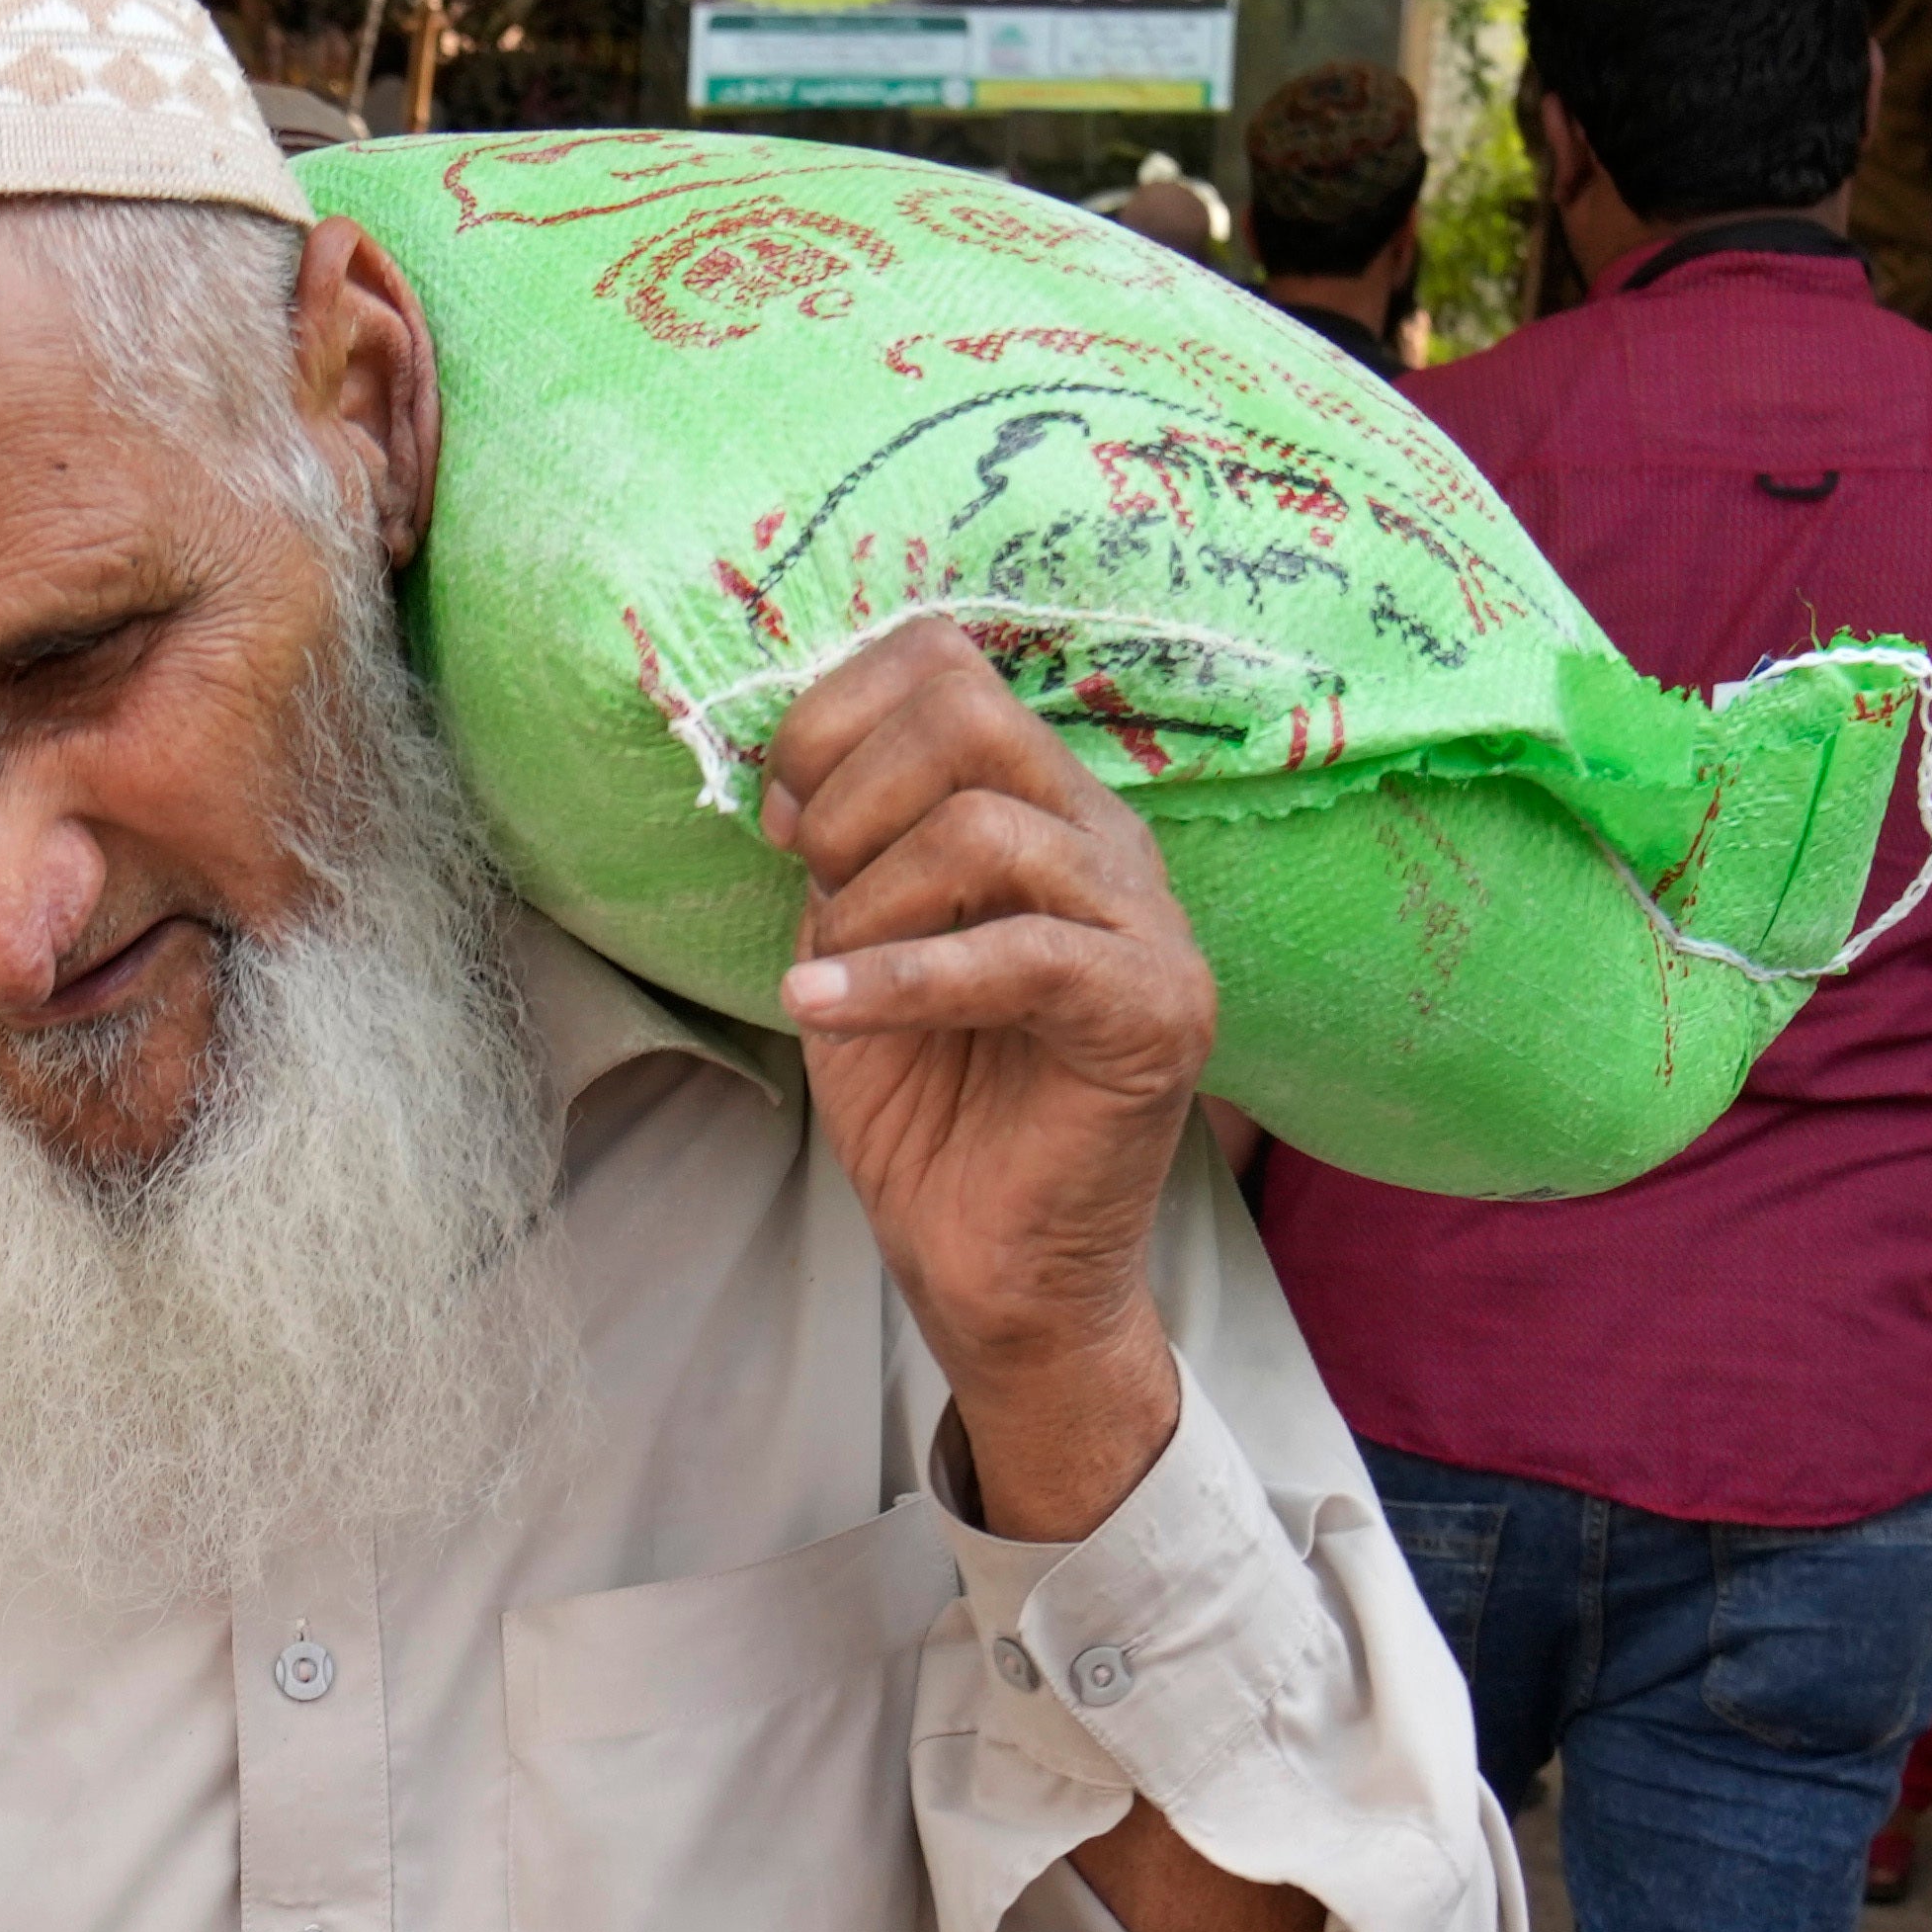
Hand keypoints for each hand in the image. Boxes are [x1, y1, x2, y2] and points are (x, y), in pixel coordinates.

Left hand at [764, 625, 1214, 1537]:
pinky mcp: (1151, 1013)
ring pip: (985, 827)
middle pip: (969, 712)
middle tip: (811, 891)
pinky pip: (1018, 954)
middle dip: (847, 794)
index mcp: (1041, 805)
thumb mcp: (855, 947)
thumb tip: (791, 771)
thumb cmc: (929, 1111)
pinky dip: (897, 977)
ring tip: (831, 978)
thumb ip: (841, 849)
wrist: (992, 1269)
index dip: (835, 717)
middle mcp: (1105, 842)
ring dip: (870, 900)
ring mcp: (1143, 924)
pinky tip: (822, 1008)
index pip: (947, 663)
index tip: (779, 817)